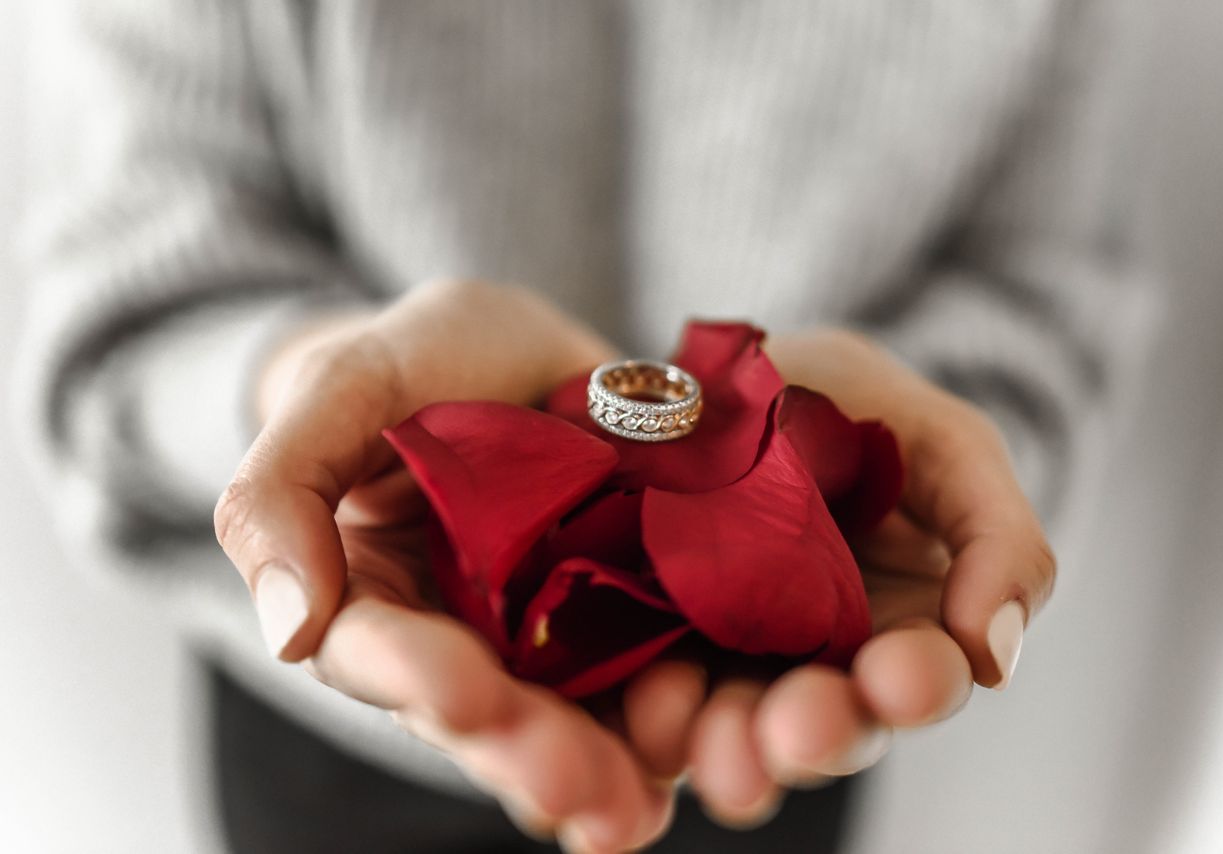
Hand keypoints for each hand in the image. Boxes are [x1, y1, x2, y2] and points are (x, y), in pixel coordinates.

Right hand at [214, 281, 674, 852]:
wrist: (527, 346)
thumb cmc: (420, 359)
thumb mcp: (343, 386)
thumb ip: (283, 492)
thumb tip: (288, 630)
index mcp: (376, 594)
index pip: (379, 653)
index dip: (417, 678)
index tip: (462, 694)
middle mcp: (462, 634)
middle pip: (484, 714)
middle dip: (524, 753)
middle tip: (568, 786)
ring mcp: (549, 634)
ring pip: (568, 722)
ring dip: (600, 770)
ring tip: (631, 806)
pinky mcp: (630, 616)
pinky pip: (646, 681)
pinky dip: (671, 724)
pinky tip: (697, 751)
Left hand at [615, 327, 1055, 824]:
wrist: (727, 372)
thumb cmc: (852, 404)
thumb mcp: (944, 443)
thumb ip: (998, 536)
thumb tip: (992, 658)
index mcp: (901, 626)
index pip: (920, 677)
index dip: (914, 685)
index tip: (899, 680)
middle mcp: (816, 663)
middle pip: (826, 724)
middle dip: (816, 732)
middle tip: (796, 732)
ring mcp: (726, 660)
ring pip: (736, 727)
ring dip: (731, 747)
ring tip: (718, 755)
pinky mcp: (644, 645)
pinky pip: (650, 697)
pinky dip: (653, 714)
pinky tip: (650, 708)